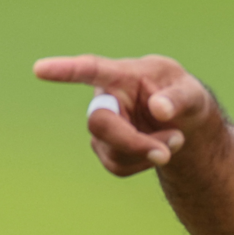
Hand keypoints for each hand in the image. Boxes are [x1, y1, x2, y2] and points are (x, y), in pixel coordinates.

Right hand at [34, 54, 220, 176]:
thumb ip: (179, 98)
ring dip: (149, 151)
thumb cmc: (185, 98)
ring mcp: (103, 124)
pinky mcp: (105, 148)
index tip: (40, 68)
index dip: (66, 70)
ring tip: (178, 139)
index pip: (92, 70)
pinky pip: (118, 165)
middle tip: (166, 152)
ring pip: (112, 149)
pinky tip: (160, 149)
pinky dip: (145, 161)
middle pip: (100, 122)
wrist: (185, 124)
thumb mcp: (193, 94)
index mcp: (125, 74)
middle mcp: (107, 98)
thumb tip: (158, 110)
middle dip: (133, 141)